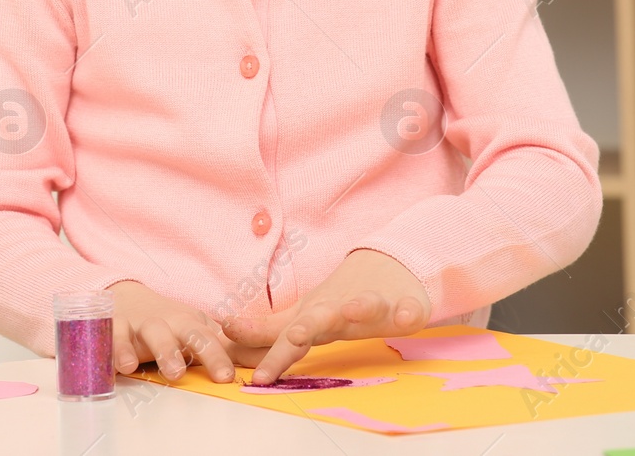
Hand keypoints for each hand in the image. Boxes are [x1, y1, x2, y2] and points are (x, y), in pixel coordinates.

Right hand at [106, 280, 263, 383]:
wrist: (129, 298)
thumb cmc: (171, 323)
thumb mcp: (197, 331)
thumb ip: (225, 349)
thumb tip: (264, 361)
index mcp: (191, 324)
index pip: (209, 339)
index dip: (217, 357)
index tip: (226, 377)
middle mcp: (168, 322)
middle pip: (183, 332)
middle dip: (188, 350)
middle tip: (183, 373)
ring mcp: (141, 324)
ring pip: (150, 333)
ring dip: (154, 350)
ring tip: (149, 369)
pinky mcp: (115, 328)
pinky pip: (111, 337)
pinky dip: (113, 349)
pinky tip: (118, 366)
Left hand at [219, 249, 430, 384]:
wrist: (389, 263)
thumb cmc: (339, 298)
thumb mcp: (301, 315)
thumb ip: (266, 330)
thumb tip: (226, 337)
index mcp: (315, 317)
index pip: (287, 338)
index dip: (270, 354)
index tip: (252, 370)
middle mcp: (339, 309)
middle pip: (321, 319)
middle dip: (307, 328)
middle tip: (295, 336)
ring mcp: (372, 305)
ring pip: (365, 306)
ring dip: (359, 307)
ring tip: (352, 309)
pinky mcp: (404, 305)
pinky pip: (408, 310)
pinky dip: (408, 311)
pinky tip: (408, 316)